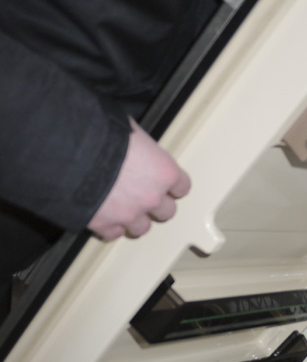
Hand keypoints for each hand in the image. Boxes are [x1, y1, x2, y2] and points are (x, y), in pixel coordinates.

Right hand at [87, 119, 190, 239]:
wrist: (68, 153)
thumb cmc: (99, 134)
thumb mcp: (127, 127)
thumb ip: (137, 142)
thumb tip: (131, 139)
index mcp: (163, 171)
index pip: (182, 186)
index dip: (173, 185)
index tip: (168, 184)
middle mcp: (151, 197)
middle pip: (167, 212)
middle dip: (156, 204)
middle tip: (145, 196)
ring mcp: (129, 214)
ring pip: (142, 228)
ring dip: (135, 219)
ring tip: (125, 209)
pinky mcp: (105, 225)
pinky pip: (114, 234)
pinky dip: (110, 227)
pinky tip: (105, 216)